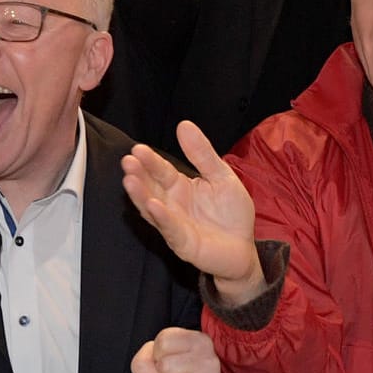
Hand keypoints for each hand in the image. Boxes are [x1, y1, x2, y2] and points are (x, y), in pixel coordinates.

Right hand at [121, 121, 260, 299]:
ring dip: (140, 195)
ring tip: (129, 180)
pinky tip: (153, 205)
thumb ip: (202, 153)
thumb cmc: (231, 214)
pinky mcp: (182, 243)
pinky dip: (161, 217)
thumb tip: (184, 124)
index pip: (161, 170)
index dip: (150, 160)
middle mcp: (171, 205)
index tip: (138, 148)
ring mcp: (174, 224)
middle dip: (138, 175)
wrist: (244, 248)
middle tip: (128, 161)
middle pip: (151, 187)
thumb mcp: (221, 176)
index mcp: (179, 187)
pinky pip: (169, 228)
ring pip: (152, 208)